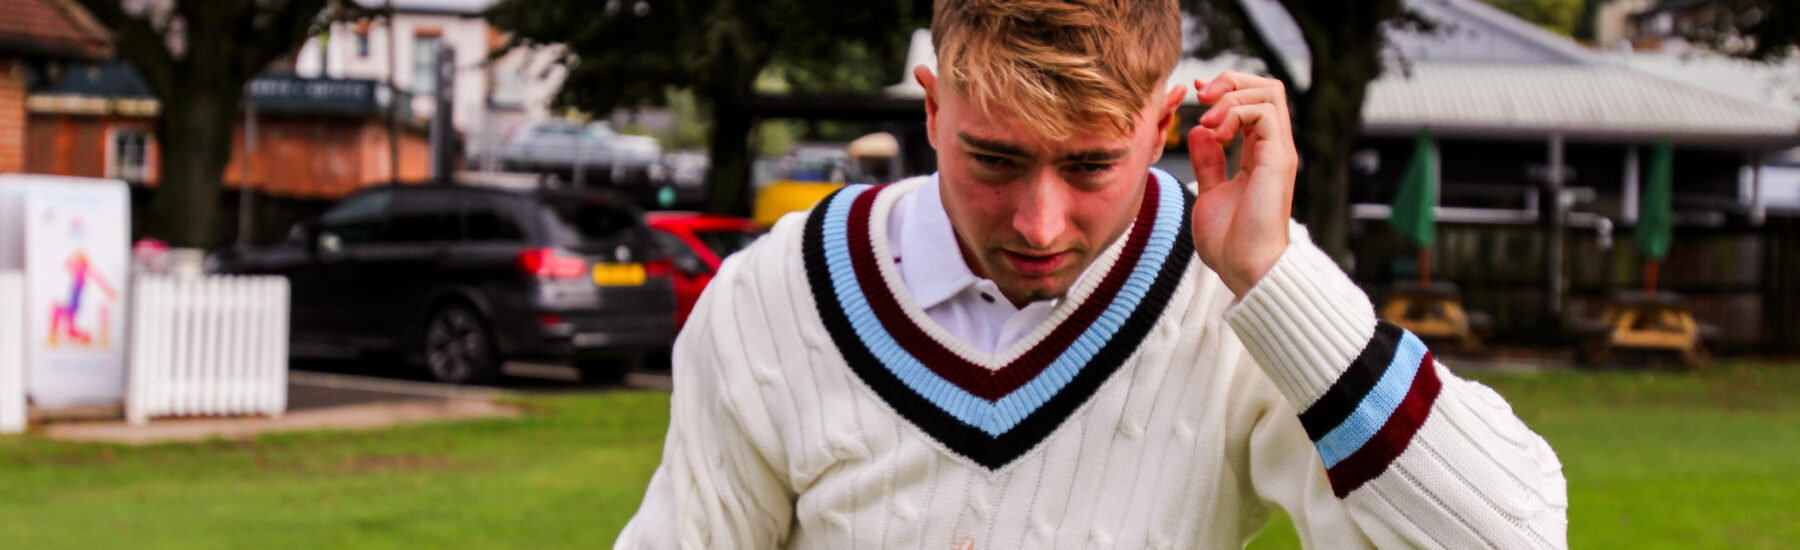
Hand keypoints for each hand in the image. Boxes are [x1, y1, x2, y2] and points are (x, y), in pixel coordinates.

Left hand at [1188, 72, 1297, 298]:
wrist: (1245, 269)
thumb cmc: (1230, 242)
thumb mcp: (1210, 194)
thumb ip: (1208, 164)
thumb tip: (1199, 134)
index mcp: (1258, 155)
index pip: (1253, 103)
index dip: (1225, 91)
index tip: (1196, 97)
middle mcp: (1272, 148)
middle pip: (1266, 86)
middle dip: (1230, 81)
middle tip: (1199, 95)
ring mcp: (1278, 151)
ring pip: (1270, 91)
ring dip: (1231, 95)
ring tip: (1206, 119)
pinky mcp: (1278, 158)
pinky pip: (1265, 112)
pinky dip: (1235, 112)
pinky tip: (1216, 133)